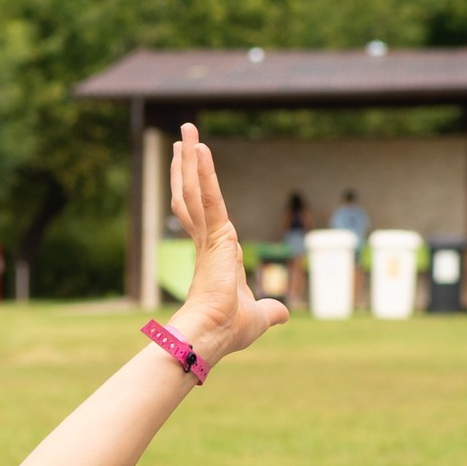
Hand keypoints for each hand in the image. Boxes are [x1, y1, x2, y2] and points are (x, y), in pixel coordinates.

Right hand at [165, 124, 288, 369]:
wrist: (213, 337)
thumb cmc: (229, 331)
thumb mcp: (259, 317)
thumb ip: (270, 310)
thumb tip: (283, 314)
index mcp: (215, 256)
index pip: (200, 215)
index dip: (193, 191)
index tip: (189, 170)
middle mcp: (207, 243)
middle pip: (192, 195)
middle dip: (186, 165)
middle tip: (184, 136)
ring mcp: (208, 238)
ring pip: (195, 190)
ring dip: (191, 158)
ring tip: (187, 129)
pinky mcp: (215, 236)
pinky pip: (209, 198)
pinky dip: (203, 172)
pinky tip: (199, 148)